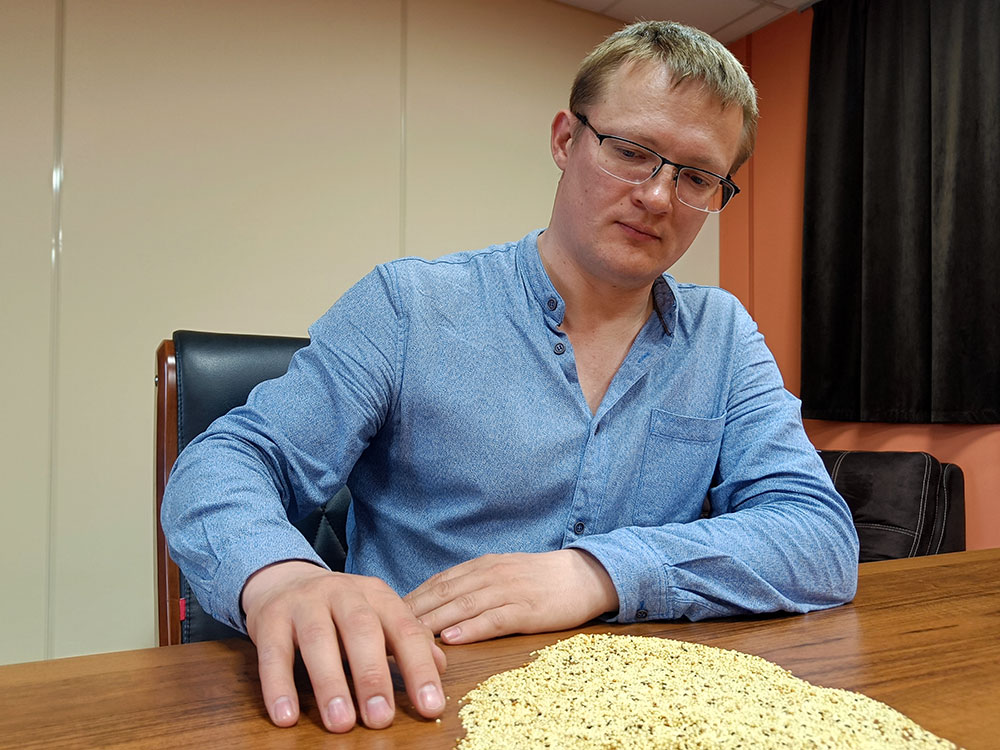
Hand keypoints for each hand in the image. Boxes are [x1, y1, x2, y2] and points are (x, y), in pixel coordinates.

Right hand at [241, 561, 446, 732]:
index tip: (430, 706)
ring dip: (330, 683)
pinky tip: (286, 716)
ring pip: (318, 639)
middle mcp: (343, 593)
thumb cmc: (340, 610)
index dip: (419, 668)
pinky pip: (273, 653)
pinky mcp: (271, 618)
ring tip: (341, 722)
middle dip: (373, 675)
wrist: (285, 581)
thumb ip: (407, 640)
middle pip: (362, 630)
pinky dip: (279, 685)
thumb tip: (441, 666)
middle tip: (380, 718)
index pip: (404, 630)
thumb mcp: (378, 617)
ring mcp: (305, 603)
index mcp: (377, 595)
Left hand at [404, 549, 618, 644]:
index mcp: (483, 566)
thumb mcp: (503, 574)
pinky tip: (452, 638)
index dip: (411, 598)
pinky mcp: (527, 609)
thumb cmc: (541, 579)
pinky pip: (494, 618)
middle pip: (444, 592)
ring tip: (408, 636)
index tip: (385, 614)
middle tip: (384, 629)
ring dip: (433, 621)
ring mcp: (509, 590)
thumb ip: (473, 585)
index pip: (438, 582)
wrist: (584, 575)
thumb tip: (438, 603)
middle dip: (413, 611)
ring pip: (464, 605)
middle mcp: (491, 574)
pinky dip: (471, 628)